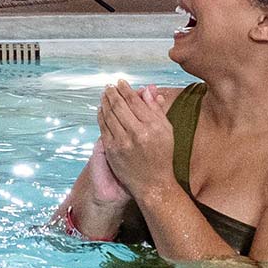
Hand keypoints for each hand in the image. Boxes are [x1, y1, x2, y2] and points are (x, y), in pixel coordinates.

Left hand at [95, 82, 173, 197]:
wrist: (153, 184)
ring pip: (109, 115)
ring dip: (105, 102)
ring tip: (104, 94)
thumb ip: (156, 109)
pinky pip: (103, 128)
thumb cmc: (162, 157)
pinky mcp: (112, 150)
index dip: (126, 89)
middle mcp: (137, 133)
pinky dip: (101, 116)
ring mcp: (123, 142)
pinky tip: (101, 109)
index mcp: (153, 126)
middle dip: (112, 93)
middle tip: (109, 85)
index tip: (121, 82)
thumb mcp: (166, 131)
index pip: (135, 101)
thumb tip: (148, 89)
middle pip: (120, 106)